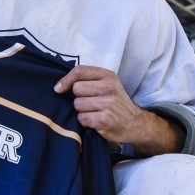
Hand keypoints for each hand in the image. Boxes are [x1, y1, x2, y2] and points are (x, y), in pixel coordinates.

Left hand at [54, 65, 184, 153]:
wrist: (135, 123)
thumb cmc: (117, 103)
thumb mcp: (109, 84)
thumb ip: (90, 80)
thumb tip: (60, 84)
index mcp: (108, 76)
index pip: (80, 71)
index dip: (66, 79)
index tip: (59, 88)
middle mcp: (108, 87)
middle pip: (76, 88)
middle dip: (78, 98)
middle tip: (90, 103)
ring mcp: (107, 103)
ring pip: (77, 104)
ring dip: (82, 111)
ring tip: (94, 112)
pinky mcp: (104, 119)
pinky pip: (81, 118)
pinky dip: (85, 122)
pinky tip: (95, 121)